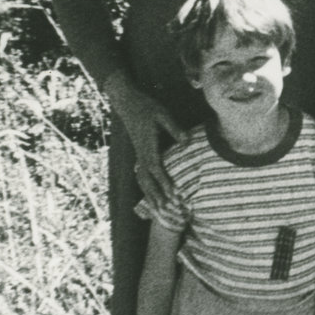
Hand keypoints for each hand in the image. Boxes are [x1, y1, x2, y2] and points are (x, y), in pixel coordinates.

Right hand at [105, 73, 184, 210]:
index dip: (165, 182)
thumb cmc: (147, 107)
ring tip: (160, 210)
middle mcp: (141, 153)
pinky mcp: (139, 153)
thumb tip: (187, 142)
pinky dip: (146, 187)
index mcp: (148, 145)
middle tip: (168, 211)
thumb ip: (174, 128)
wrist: (127, 103)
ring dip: (151, 195)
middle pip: (148, 180)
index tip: (174, 194)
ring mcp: (139, 154)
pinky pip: (142, 175)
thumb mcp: (163, 114)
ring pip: (142, 180)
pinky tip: (151, 195)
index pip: (156, 168)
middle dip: (158, 196)